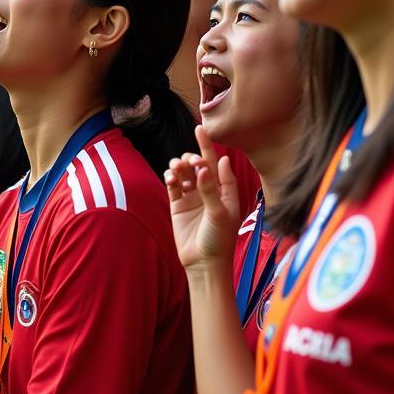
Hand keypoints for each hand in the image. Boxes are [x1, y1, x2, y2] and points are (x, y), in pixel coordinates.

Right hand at [165, 124, 239, 274]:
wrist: (202, 264)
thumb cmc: (218, 240)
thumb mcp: (219, 213)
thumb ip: (211, 188)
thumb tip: (211, 162)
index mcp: (224, 190)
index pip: (216, 162)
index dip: (208, 146)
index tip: (199, 129)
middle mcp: (208, 190)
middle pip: (197, 164)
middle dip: (191, 158)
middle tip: (188, 163)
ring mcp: (192, 197)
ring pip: (183, 172)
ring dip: (178, 166)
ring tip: (176, 169)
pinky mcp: (177, 205)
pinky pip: (172, 184)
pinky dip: (170, 177)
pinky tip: (170, 178)